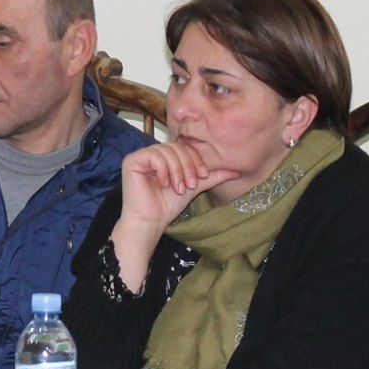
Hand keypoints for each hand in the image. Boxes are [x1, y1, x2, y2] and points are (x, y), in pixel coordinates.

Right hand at [119, 139, 238, 228]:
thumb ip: (212, 177)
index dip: (196, 159)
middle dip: (188, 166)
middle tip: (190, 185)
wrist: (151, 222)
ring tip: (178, 188)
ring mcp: (140, 156)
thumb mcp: (195, 187)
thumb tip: (236, 172)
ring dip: (177, 171)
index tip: (202, 177)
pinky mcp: (132, 161)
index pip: (184, 147)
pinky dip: (163, 169)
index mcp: (165, 156)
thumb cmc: (168, 206)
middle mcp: (151, 153)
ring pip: (167, 150)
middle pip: (177, 147)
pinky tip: (164, 183)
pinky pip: (154, 155)